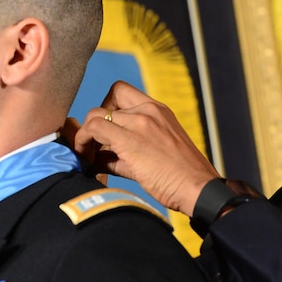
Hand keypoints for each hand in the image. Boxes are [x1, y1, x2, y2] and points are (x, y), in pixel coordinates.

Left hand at [71, 81, 220, 213]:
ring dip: (86, 135)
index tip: (106, 132)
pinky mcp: (129, 139)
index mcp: (158, 110)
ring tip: (88, 157)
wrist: (199, 189)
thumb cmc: (181, 178)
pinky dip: (83, 143)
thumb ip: (127, 152)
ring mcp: (139, 122)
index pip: (122, 92)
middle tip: (94, 144)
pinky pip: (93, 129)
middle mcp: (149, 110)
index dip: (108, 109)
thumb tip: (98, 159)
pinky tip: (87, 162)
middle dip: (96, 120)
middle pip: (107, 100)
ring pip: (95, 115)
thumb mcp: (156, 153)